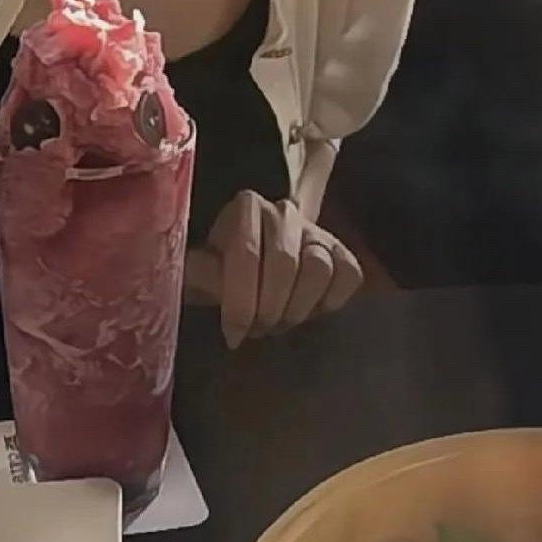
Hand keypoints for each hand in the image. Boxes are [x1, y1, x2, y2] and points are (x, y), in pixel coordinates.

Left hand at [184, 192, 363, 348]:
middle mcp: (284, 211)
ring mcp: (316, 230)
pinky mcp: (342, 252)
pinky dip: (331, 301)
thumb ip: (198, 272)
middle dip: (268, 308)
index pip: (246, 253)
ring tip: (279, 324)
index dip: (240, 300)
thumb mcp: (203, 270)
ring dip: (298, 307)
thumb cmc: (225, 268)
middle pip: (285, 262)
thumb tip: (192, 278)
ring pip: (319, 268)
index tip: (233, 334)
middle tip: (257, 331)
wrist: (257, 263)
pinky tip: (310, 311)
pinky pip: (349, 275)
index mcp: (246, 207)